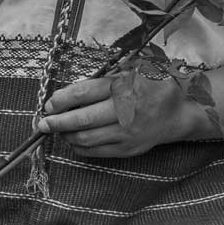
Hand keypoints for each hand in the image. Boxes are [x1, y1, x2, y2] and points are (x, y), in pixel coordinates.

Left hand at [36, 73, 197, 157]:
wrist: (181, 111)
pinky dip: (78, 146)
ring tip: (56, 130)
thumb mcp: (128, 72)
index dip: (60, 100)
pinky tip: (72, 139)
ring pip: (86, 138)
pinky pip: (95, 152)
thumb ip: (99, 82)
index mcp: (124, 87)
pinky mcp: (129, 149)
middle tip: (42, 123)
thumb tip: (63, 96)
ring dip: (65, 135)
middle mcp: (126, 111)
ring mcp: (128, 133)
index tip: (48, 104)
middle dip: (56, 122)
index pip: (83, 94)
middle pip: (82, 119)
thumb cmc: (150, 86)